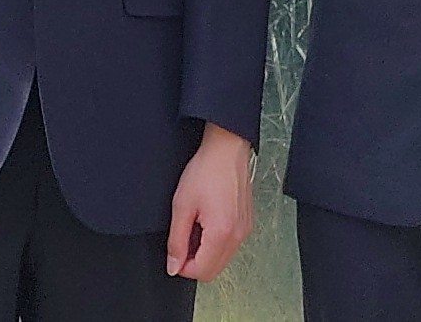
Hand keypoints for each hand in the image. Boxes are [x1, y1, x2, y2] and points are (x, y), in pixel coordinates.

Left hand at [166, 124, 254, 280]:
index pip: (201, 271)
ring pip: (222, 260)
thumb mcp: (181, 206)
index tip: (174, 253)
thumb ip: (176, 241)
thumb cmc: (206, 171)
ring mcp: (245, 231)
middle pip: (213, 271)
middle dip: (194, 262)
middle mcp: (238, 236)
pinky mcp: (247, 224)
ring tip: (195, 226)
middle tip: (183, 239)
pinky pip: (230, 246)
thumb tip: (173, 266)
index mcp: (221, 234)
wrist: (227, 149)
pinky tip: (207, 222)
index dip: (183, 267)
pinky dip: (216, 243)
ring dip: (205, 253)